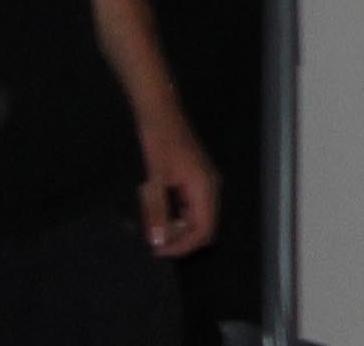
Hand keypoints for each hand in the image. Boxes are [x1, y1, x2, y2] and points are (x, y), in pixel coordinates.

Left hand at [135, 114, 218, 257]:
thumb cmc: (159, 143)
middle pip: (204, 226)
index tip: (157, 250)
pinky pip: (191, 207)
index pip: (204, 230)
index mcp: (205, 188)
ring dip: (177, 228)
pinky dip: (176, 216)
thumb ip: (157, 212)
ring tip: (153, 226)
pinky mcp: (195, 179)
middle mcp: (210, 187)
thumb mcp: (154, 179)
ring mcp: (204, 183)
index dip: (183, 246)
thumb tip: (158, 242)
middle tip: (153, 240)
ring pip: (197, 218)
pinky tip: (158, 211)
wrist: (160, 113)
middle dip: (180, 239)